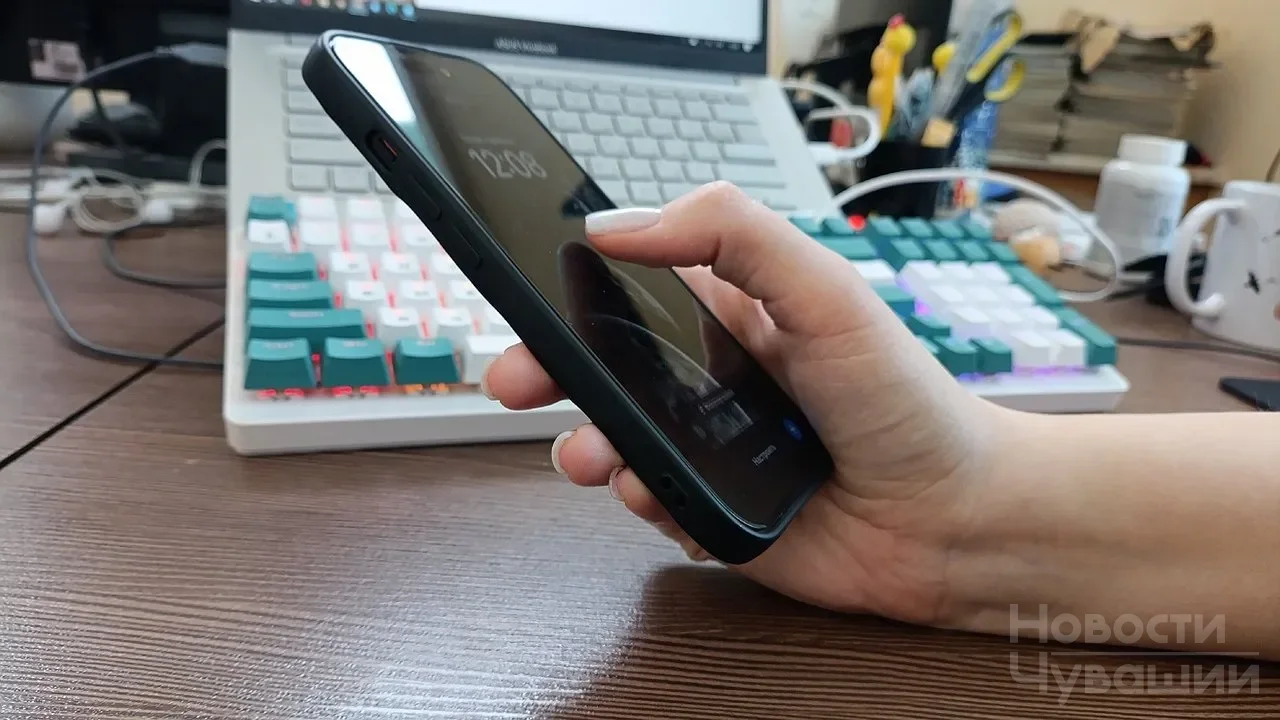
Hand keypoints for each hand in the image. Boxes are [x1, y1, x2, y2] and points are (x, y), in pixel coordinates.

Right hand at [482, 183, 1007, 624]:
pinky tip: (656, 494)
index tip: (530, 291)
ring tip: (588, 455)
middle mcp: (712, 382)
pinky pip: (649, 504)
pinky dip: (640, 499)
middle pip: (604, 369)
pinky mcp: (711, 514)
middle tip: (514, 380)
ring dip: (585, 443)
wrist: (952, 522)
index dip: (577, 289)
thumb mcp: (824, 291)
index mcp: (733, 317)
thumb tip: (619, 224)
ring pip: (613, 440)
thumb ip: (730, 236)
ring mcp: (709, 451)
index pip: (634, 288)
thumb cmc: (902, 399)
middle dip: (549, 371)